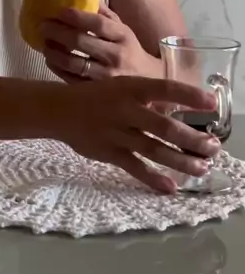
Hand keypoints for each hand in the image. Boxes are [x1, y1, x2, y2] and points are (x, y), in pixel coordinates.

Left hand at [42, 3, 160, 81]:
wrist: (148, 82)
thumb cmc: (130, 51)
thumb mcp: (123, 30)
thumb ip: (104, 14)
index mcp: (123, 36)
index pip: (97, 24)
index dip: (76, 16)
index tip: (59, 11)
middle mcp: (116, 55)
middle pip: (81, 42)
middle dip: (58, 32)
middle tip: (43, 26)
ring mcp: (106, 77)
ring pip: (74, 63)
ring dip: (54, 52)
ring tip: (44, 43)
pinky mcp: (97, 92)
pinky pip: (72, 80)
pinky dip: (57, 68)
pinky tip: (50, 60)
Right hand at [48, 75, 220, 192]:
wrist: (60, 109)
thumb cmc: (99, 96)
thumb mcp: (123, 86)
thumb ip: (149, 98)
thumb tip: (183, 111)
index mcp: (131, 87)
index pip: (165, 89)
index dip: (189, 95)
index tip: (213, 104)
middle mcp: (125, 109)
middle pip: (164, 126)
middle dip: (192, 138)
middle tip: (213, 147)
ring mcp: (117, 132)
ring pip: (153, 149)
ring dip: (180, 160)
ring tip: (201, 168)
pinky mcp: (109, 152)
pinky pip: (134, 167)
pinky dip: (153, 178)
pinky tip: (171, 187)